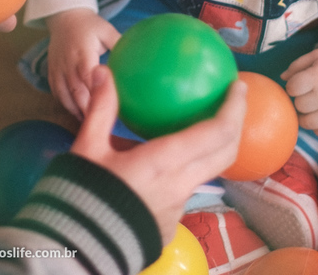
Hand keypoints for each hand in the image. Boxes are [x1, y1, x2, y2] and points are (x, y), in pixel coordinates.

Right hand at [46, 9, 120, 119]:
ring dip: (78, 111)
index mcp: (83, 54)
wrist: (63, 18)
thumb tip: (142, 59)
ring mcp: (58, 70)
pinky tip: (78, 115)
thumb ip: (120, 45)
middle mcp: (68, 64)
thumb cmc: (89, 25)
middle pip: (77, 92)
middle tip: (104, 125)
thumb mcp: (107, 30)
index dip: (98, 94)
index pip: (89, 78)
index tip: (111, 108)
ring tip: (91, 124)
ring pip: (65, 97)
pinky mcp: (52, 74)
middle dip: (89, 110)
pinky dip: (67, 106)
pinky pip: (57, 94)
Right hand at [71, 66, 247, 243]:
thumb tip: (103, 70)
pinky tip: (168, 163)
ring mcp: (179, 208)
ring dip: (212, 148)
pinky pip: (184, 190)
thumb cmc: (82, 194)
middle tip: (234, 98)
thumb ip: (100, 108)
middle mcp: (180, 185)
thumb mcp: (88, 147)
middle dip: (236, 122)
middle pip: (224, 153)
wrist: (79, 247)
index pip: (215, 133)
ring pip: (206, 172)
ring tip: (201, 127)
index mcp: (164, 162)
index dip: (233, 108)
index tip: (238, 86)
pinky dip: (184, 171)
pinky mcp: (171, 223)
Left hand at [281, 48, 317, 137]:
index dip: (293, 86)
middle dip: (300, 100)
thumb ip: (296, 66)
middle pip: (299, 106)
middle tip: (309, 95)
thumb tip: (281, 78)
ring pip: (306, 123)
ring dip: (306, 115)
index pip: (292, 88)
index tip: (300, 84)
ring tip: (313, 107)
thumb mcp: (316, 56)